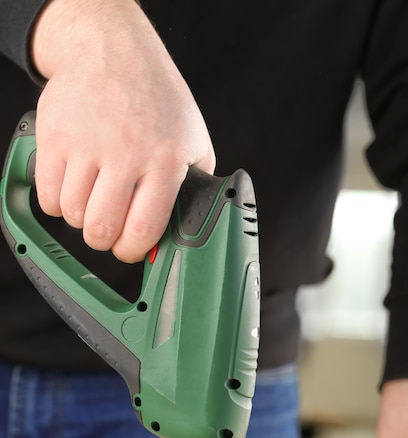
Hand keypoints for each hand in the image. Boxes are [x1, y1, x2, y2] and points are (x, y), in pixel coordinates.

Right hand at [30, 0, 214, 261]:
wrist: (112, 52)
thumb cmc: (156, 99)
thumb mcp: (193, 140)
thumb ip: (195, 185)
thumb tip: (190, 226)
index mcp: (166, 160)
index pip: (143, 227)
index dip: (132, 250)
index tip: (129, 250)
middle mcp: (126, 153)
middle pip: (101, 228)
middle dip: (104, 241)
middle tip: (109, 232)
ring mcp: (87, 145)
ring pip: (72, 215)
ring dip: (81, 219)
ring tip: (93, 202)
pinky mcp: (55, 138)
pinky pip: (48, 195)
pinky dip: (57, 203)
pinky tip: (73, 189)